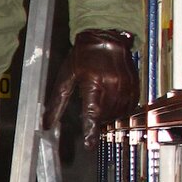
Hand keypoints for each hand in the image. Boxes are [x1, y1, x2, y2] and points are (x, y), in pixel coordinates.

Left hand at [42, 30, 138, 148]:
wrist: (107, 37)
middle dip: (97, 118)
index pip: (91, 112)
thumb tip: (47, 123)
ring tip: (102, 99)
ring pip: (117, 114)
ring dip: (108, 115)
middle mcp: (112, 84)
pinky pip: (128, 108)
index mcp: (93, 82)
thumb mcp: (67, 76)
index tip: (89, 144)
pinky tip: (113, 100)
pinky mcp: (135, 86)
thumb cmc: (83, 55)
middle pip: (104, 116)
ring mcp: (126, 85)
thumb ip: (58, 101)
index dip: (90, 130)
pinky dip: (119, 110)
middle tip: (92, 103)